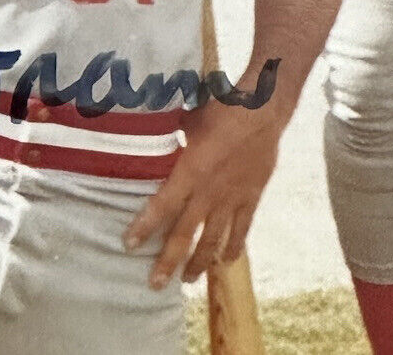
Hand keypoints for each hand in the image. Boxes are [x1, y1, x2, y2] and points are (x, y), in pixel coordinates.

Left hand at [124, 99, 282, 288]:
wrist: (262, 112)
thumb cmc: (221, 109)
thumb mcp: (188, 121)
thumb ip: (171, 136)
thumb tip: (150, 135)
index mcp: (191, 170)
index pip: (163, 204)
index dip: (145, 226)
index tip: (129, 244)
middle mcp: (209, 192)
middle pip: (185, 233)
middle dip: (169, 260)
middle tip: (155, 283)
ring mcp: (232, 199)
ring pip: (213, 240)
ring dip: (199, 262)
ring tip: (187, 280)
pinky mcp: (251, 199)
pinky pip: (242, 230)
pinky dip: (233, 247)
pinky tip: (226, 261)